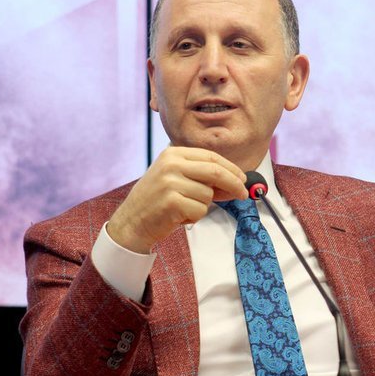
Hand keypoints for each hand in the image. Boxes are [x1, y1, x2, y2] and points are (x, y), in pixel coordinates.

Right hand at [107, 146, 247, 252]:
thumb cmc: (158, 202)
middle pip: (215, 171)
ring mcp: (170, 182)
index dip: (231, 168)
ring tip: (184, 208)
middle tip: (243, 194)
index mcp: (173, 153)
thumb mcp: (177, 180)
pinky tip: (178, 216)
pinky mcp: (171, 201)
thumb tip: (236, 183)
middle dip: (234, 184)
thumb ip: (203, 178)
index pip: (211, 156)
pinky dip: (195, 216)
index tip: (243, 179)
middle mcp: (170, 164)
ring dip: (203, 206)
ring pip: (208, 194)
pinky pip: (200, 209)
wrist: (131, 222)